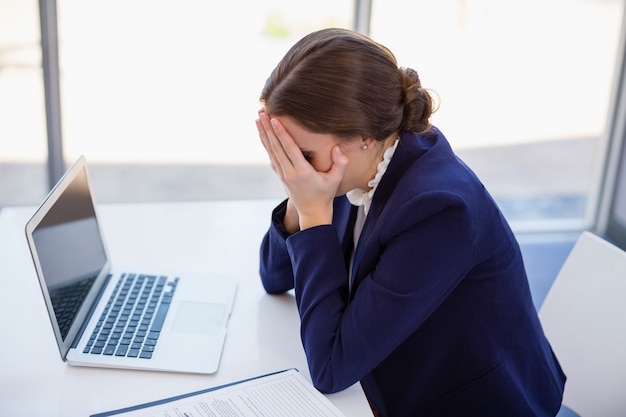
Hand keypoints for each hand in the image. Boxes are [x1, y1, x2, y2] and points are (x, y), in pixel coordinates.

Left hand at [256, 111, 347, 230]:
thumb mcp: (336, 180)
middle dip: (268, 129)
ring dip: (264, 134)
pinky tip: (263, 134)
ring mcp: (283, 174)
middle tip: (262, 112)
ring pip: (271, 151)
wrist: (312, 212)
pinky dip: (266, 144)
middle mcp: (289, 172)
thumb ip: (340, 163)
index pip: (289, 149)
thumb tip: (338, 147)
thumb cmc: (325, 194)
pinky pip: (271, 156)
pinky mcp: (281, 175)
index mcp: (302, 172)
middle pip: (276, 147)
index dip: (281, 134)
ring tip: (258, 118)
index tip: (274, 120)